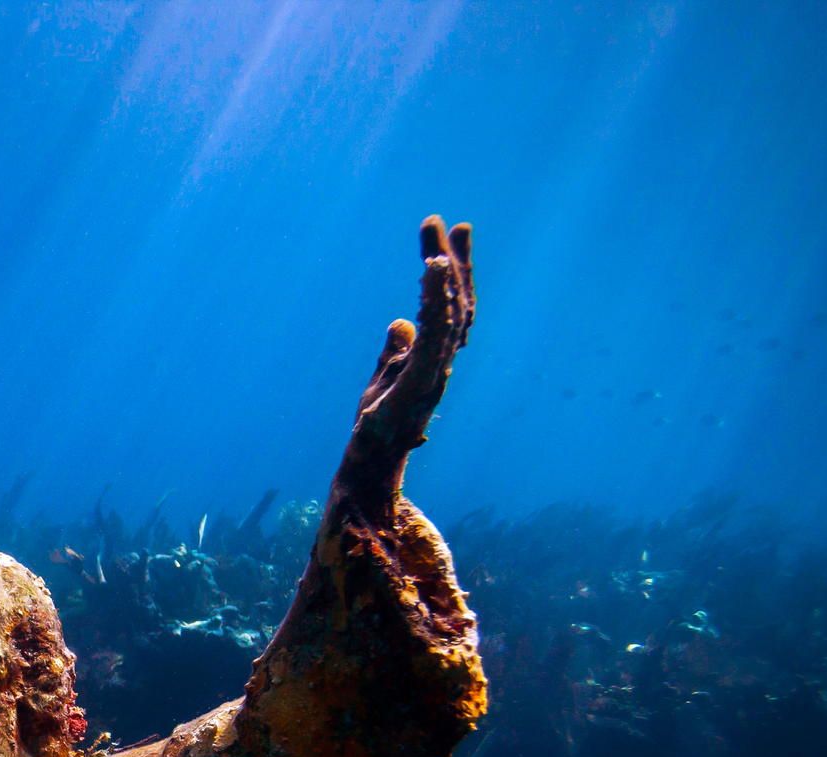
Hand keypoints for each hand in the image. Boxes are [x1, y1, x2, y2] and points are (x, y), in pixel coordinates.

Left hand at [337, 215, 474, 514]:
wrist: (370, 464)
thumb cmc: (377, 427)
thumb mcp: (383, 379)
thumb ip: (395, 352)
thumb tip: (400, 323)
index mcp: (434, 358)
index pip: (451, 310)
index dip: (454, 275)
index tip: (452, 237)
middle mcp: (441, 362)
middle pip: (456, 306)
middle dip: (454, 264)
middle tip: (451, 223)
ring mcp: (433, 371)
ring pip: (449, 317)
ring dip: (444, 277)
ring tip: (438, 244)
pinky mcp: (419, 380)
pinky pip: (434, 333)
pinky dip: (436, 300)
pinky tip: (431, 272)